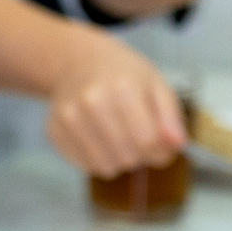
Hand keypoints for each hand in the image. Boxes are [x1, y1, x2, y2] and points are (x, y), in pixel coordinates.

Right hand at [44, 34, 184, 178]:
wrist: (78, 63)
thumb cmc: (123, 76)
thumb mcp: (157, 86)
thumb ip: (171, 117)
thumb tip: (176, 145)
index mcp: (123, 89)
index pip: (148, 141)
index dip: (161, 151)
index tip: (160, 146)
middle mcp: (92, 103)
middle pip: (127, 157)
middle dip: (139, 156)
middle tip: (137, 139)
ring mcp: (69, 118)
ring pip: (105, 167)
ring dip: (118, 160)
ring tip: (119, 141)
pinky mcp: (54, 131)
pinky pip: (84, 165)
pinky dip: (97, 160)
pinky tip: (99, 140)